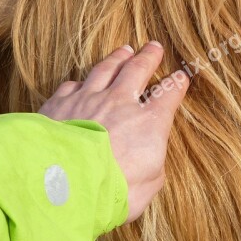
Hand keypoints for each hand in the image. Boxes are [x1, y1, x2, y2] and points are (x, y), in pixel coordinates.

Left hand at [38, 42, 188, 222]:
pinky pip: (72, 85)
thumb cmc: (111, 193)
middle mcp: (119, 103)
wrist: (61, 186)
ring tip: (123, 50)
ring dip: (117, 59)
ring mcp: (87, 99)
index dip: (177, 84)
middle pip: (137, 70)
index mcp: (148, 123)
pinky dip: (80, 82)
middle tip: (154, 47)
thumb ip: (152, 168)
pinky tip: (80, 82)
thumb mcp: (147, 187)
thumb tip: (150, 161)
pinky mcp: (59, 105)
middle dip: (148, 57)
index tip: (181, 78)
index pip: (169, 94)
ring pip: (105, 69)